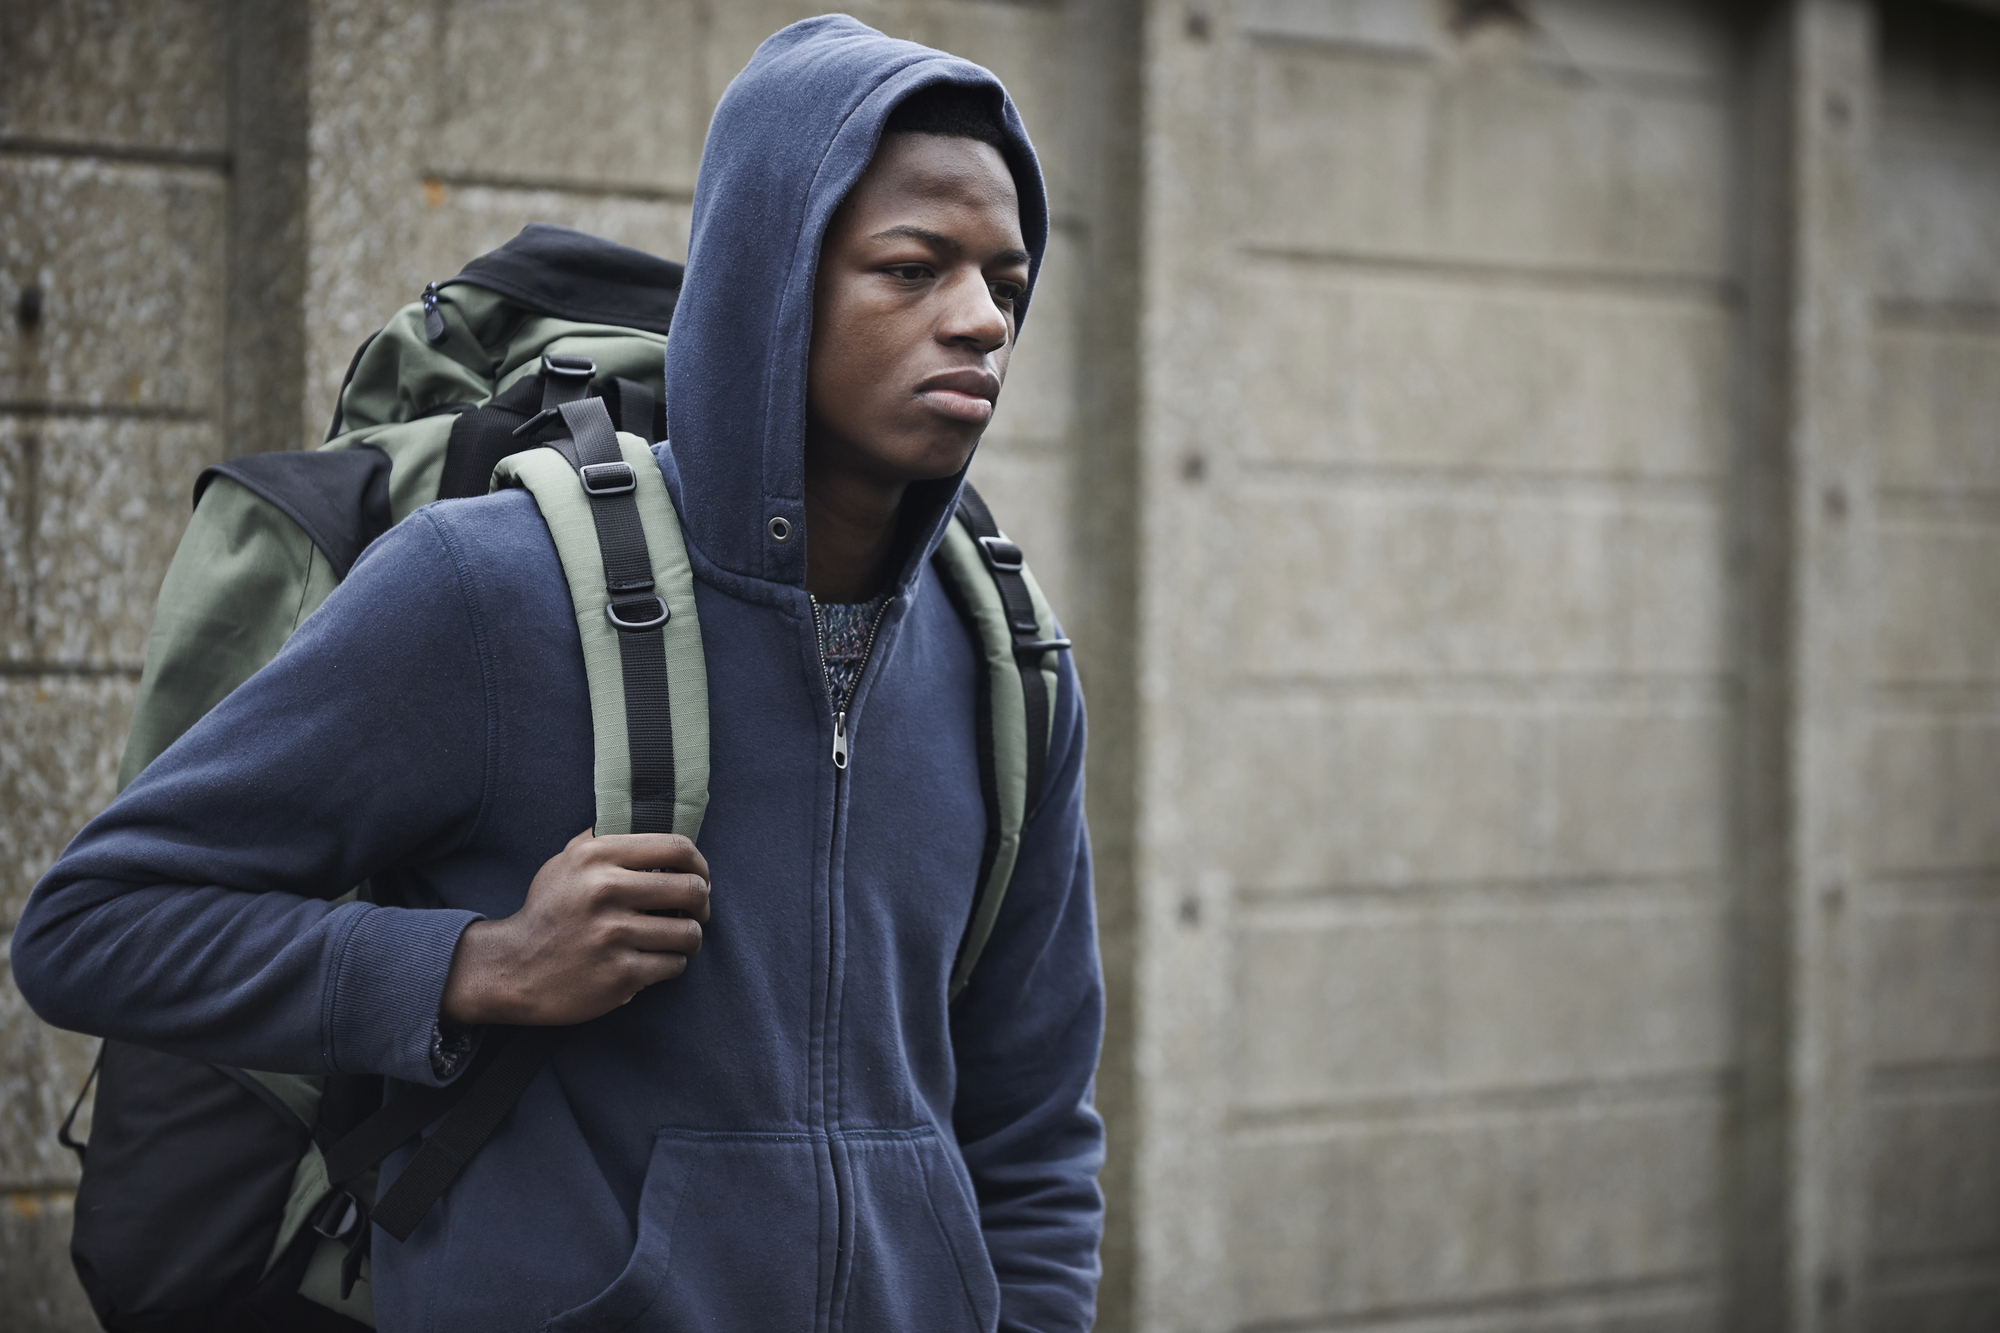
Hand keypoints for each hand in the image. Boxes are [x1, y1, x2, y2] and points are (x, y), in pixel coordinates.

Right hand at [439, 829, 709, 1025]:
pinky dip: (671, 964)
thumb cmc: (549, 912)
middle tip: (697, 912)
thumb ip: (606, 840)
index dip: (700, 864)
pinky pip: (673, 965)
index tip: (700, 877)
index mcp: (596, 856)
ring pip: (688, 932)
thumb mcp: (566, 862)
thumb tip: (654, 822)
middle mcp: (605, 891)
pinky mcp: (620, 974)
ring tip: (677, 940)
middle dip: (702, 904)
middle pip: (691, 890)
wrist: (513, 968)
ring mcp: (613, 935)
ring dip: (690, 938)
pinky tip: (654, 962)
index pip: (677, 847)